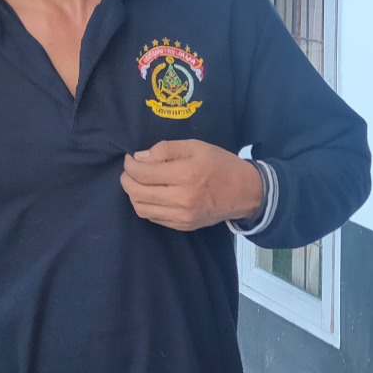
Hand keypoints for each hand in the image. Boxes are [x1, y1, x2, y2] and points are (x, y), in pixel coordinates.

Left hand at [121, 140, 263, 230]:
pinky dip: (146, 205)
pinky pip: (154, 218)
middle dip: (127, 179)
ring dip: (133, 194)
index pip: (143, 173)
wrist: (246, 192)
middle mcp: (181, 198)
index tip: (130, 158)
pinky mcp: (183, 226)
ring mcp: (182, 216)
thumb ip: (166, 149)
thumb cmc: (221, 165)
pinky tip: (151, 195)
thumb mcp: (197, 146)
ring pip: (141, 208)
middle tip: (129, 171)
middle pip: (137, 192)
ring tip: (138, 183)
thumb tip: (140, 157)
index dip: (130, 165)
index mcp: (186, 175)